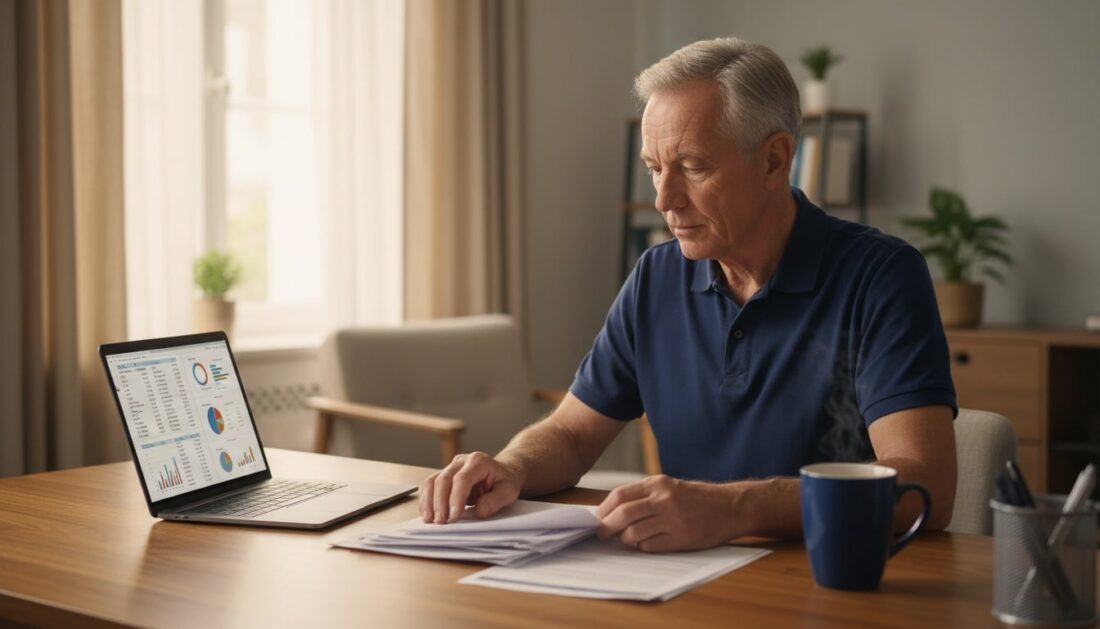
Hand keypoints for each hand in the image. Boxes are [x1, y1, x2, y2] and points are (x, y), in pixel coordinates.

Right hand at [418, 452, 523, 523]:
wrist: (501, 473)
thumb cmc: (504, 482)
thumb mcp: (508, 491)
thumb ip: (495, 500)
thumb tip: (478, 511)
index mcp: (478, 461)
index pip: (462, 479)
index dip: (456, 498)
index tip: (454, 516)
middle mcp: (461, 461)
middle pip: (444, 479)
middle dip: (440, 502)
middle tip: (441, 522)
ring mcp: (450, 468)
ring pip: (432, 481)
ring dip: (429, 502)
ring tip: (430, 520)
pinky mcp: (443, 476)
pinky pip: (429, 486)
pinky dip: (426, 501)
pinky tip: (428, 514)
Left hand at [596, 475, 735, 551]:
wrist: (731, 507)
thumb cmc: (697, 498)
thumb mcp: (670, 487)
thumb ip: (644, 496)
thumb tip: (612, 511)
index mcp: (658, 484)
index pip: (620, 495)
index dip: (604, 510)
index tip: (597, 518)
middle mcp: (664, 499)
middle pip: (622, 514)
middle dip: (607, 526)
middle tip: (601, 534)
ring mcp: (672, 519)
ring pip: (633, 533)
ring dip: (624, 540)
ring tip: (626, 540)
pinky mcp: (681, 538)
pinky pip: (650, 546)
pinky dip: (643, 547)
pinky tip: (648, 543)